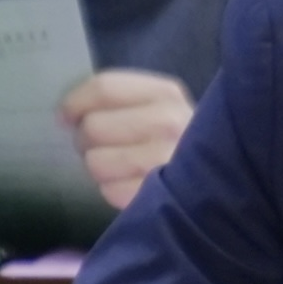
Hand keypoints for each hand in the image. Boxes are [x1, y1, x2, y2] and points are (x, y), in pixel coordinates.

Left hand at [60, 70, 193, 209]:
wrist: (217, 179)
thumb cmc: (174, 139)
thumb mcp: (157, 106)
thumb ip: (119, 100)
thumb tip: (66, 114)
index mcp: (166, 93)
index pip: (105, 88)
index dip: (75, 102)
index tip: (65, 116)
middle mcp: (170, 122)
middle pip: (93, 126)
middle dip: (87, 139)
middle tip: (99, 146)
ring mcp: (167, 160)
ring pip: (96, 161)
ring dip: (99, 166)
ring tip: (116, 167)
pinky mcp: (160, 195)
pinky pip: (110, 191)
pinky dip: (113, 190)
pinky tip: (129, 185)